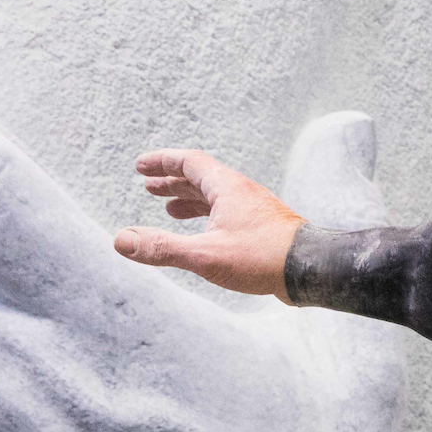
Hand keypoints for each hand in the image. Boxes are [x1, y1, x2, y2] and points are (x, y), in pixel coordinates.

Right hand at [115, 148, 304, 298]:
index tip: (140, 165)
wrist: (311, 269)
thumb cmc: (261, 258)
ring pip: (215, 196)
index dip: (163, 162)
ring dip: (189, 199)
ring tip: (167, 208)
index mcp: (227, 188)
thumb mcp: (204, 254)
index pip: (189, 162)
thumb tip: (120, 240)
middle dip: (173, 180)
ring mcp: (254, 209)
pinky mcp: (262, 227)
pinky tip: (203, 233)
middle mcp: (241, 192)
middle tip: (147, 185)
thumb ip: (161, 248)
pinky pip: (228, 212)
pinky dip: (208, 216)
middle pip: (201, 177)